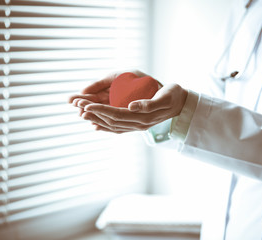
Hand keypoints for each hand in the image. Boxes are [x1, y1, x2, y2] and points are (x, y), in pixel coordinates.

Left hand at [69, 71, 187, 133]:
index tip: (86, 104)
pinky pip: (119, 129)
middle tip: (78, 107)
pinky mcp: (137, 125)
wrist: (182, 103)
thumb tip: (131, 106)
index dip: (100, 110)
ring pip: (113, 125)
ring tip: (83, 114)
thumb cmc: (173, 95)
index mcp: (143, 117)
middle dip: (94, 114)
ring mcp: (138, 126)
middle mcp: (139, 125)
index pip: (116, 114)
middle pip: (111, 121)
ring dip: (97, 120)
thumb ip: (149, 103)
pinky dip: (106, 127)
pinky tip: (97, 125)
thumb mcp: (165, 96)